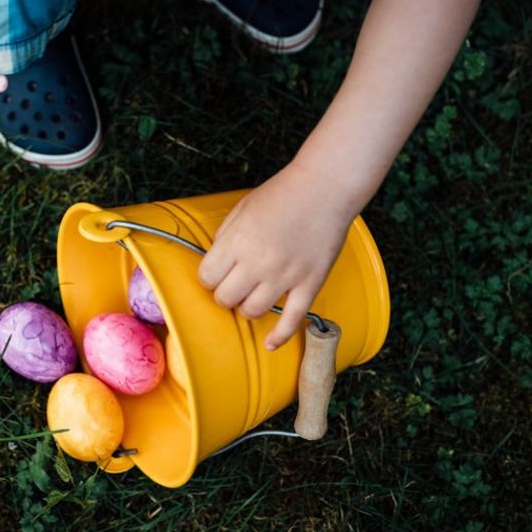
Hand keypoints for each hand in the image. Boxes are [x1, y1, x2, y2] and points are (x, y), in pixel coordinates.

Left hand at [198, 163, 354, 350]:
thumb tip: (215, 263)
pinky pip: (292, 319)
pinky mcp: (309, 283)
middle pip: (226, 299)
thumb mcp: (241, 209)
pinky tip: (271, 344)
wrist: (324, 187)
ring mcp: (286, 276)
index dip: (209, 278)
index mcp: (238, 241)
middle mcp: (259, 262)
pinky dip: (280, 336)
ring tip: (253, 297)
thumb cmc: (281, 194)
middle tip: (233, 286)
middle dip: (225, 294)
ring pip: (253, 312)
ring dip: (248, 308)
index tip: (216, 274)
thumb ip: (225, 238)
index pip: (207, 278)